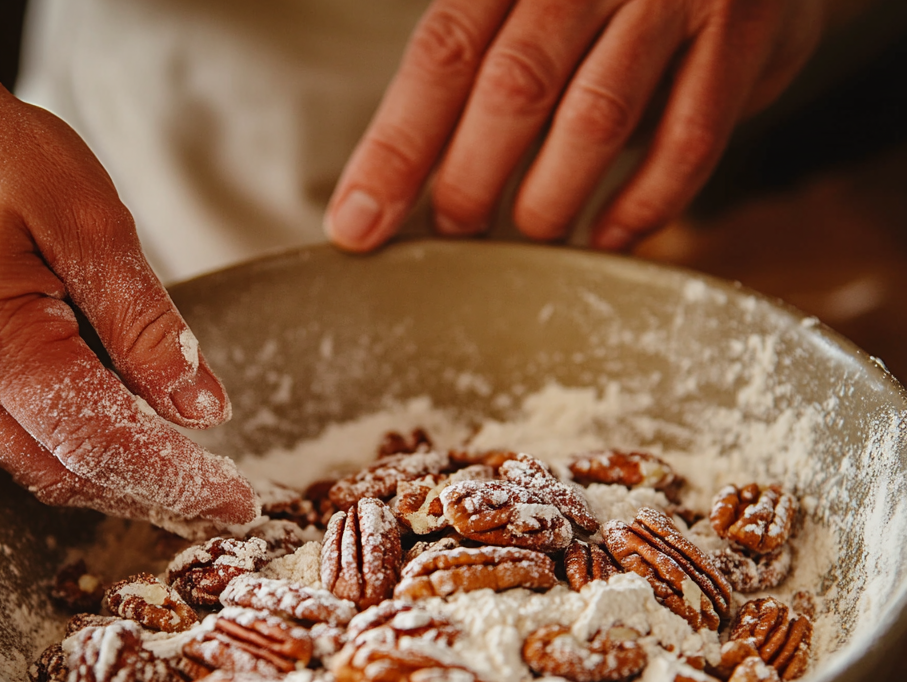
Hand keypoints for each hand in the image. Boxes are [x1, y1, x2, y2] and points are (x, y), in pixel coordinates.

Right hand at [0, 2, 256, 528]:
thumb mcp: (88, 218)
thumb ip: (146, 325)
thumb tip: (202, 410)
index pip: (99, 442)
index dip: (176, 481)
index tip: (236, 504)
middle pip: (64, 473)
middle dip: (151, 495)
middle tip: (221, 502)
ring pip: (36, 466)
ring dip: (115, 480)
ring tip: (187, 478)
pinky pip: (12, 438)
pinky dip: (75, 450)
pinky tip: (124, 438)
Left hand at [326, 0, 828, 251]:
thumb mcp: (535, 7)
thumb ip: (478, 75)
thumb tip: (396, 188)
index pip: (442, 55)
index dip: (396, 148)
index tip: (357, 225)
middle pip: (513, 84)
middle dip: (470, 180)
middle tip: (455, 234)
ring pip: (596, 115)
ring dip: (551, 198)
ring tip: (532, 237)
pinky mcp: (745, 32)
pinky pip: (687, 140)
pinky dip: (643, 205)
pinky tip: (610, 238)